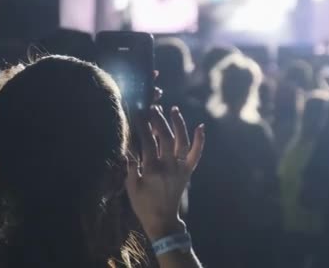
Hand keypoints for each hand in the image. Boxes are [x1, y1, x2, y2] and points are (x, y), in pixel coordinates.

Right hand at [126, 105, 204, 240]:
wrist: (163, 220)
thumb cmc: (143, 204)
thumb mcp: (131, 187)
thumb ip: (130, 166)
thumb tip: (127, 147)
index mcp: (152, 170)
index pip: (148, 142)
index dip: (143, 126)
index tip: (138, 114)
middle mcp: (169, 166)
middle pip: (166, 137)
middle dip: (159, 120)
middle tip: (153, 108)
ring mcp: (181, 168)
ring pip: (182, 141)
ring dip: (179, 124)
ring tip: (173, 109)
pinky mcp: (188, 171)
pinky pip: (196, 153)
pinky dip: (200, 140)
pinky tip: (200, 126)